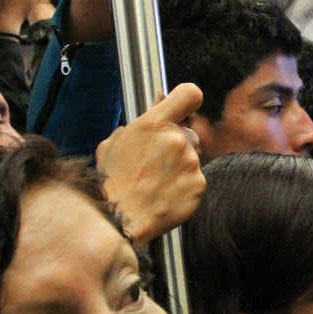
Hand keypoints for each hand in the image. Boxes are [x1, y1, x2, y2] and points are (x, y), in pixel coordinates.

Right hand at [97, 83, 206, 245]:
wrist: (121, 218)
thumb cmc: (113, 181)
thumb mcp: (114, 144)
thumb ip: (137, 126)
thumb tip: (147, 119)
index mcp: (155, 124)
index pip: (190, 94)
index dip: (187, 100)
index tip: (183, 109)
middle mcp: (177, 139)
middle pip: (188, 133)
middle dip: (176, 145)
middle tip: (155, 162)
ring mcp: (191, 163)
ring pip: (190, 159)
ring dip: (178, 167)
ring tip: (154, 183)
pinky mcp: (199, 185)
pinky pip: (195, 180)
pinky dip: (183, 187)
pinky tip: (164, 195)